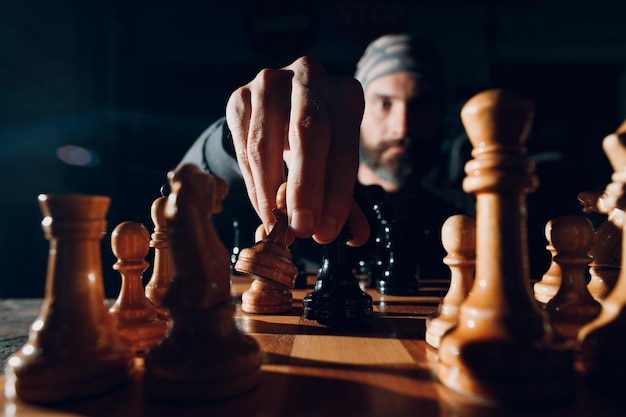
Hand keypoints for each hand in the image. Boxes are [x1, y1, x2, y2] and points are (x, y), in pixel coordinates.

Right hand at [225, 56, 368, 245]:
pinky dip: (252, 184)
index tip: (326, 230)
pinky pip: (242, 148)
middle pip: (308, 133)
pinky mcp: (240, 97)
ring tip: (278, 227)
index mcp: (346, 93)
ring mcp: (270, 82)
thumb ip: (346, 198)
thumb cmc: (318, 141)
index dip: (337, 192)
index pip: (344, 146)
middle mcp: (310, 76)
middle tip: (302, 229)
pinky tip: (263, 207)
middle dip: (306, 187)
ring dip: (271, 192)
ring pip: (266, 143)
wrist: (281, 108)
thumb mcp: (336, 162)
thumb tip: (359, 236)